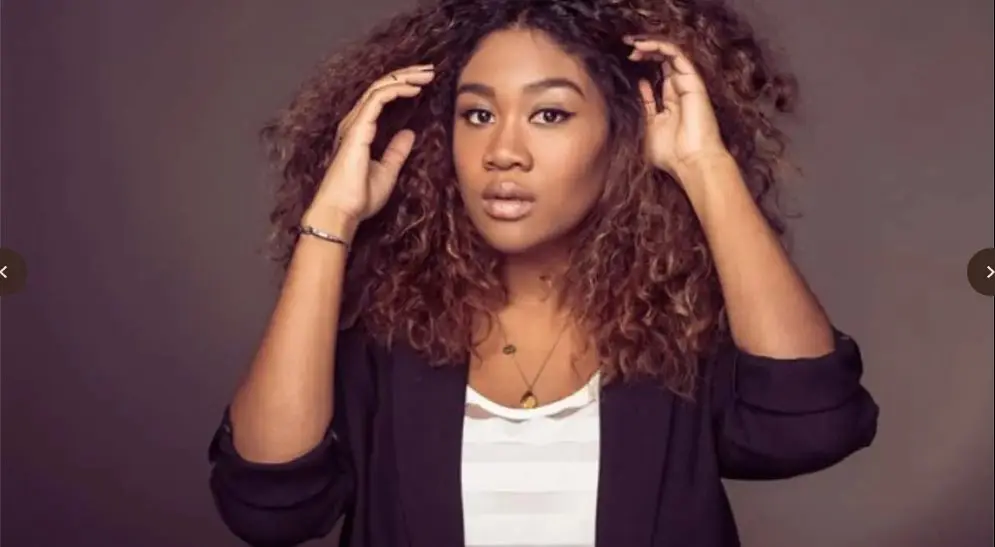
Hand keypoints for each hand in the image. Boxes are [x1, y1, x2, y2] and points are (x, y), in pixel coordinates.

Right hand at [304, 64, 434, 229]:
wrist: (342, 212)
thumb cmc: (359, 198)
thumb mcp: (386, 172)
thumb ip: (396, 152)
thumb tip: (409, 134)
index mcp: (360, 131)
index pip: (381, 98)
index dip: (402, 87)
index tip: (424, 84)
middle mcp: (355, 123)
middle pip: (381, 87)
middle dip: (406, 75)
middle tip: (429, 70)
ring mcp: (354, 124)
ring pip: (380, 88)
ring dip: (404, 78)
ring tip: (426, 74)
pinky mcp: (357, 129)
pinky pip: (377, 99)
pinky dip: (396, 90)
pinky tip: (414, 89)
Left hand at [625, 37, 731, 183]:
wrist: (691, 163)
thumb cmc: (671, 155)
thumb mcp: (648, 129)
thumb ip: (645, 108)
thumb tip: (640, 86)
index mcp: (670, 103)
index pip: (658, 76)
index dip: (643, 65)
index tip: (624, 59)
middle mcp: (680, 91)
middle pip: (664, 62)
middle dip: (645, 52)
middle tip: (626, 47)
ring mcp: (687, 86)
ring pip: (671, 55)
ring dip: (651, 46)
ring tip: (632, 45)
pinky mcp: (693, 83)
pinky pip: (678, 57)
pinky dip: (661, 48)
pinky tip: (643, 47)